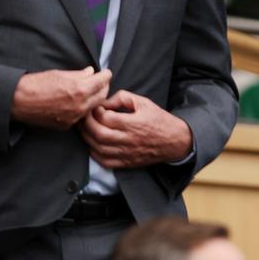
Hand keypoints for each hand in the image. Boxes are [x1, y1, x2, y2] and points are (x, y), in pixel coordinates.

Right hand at [12, 67, 111, 129]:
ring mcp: (74, 117)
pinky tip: (80, 102)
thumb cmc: (35, 84)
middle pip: (102, 96)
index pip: (102, 81)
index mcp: (80, 90)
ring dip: (95, 98)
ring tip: (92, 91)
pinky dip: (84, 108)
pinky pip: (82, 116)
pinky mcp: (66, 125)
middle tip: (101, 81)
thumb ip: (79, 74)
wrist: (16, 101)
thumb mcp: (60, 74)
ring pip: (94, 107)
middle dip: (104, 87)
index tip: (106, 72)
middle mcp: (80, 106)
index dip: (106, 75)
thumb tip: (91, 72)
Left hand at [78, 90, 192, 167]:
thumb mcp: (144, 102)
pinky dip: (93, 153)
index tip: (94, 107)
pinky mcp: (126, 162)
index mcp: (133, 123)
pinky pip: (104, 161)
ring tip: (84, 129)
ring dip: (87, 138)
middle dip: (86, 124)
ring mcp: (126, 152)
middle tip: (84, 117)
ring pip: (98, 148)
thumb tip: (105, 102)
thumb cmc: (159, 120)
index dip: (95, 111)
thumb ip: (123, 97)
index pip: (106, 117)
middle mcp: (128, 139)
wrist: (174, 141)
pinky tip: (92, 144)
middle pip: (98, 133)